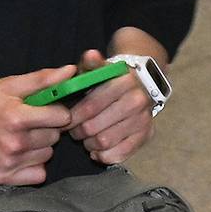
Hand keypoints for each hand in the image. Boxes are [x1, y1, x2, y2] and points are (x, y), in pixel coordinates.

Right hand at [0, 66, 76, 185]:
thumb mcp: (8, 84)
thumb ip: (42, 79)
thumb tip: (70, 71)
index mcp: (16, 117)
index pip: (61, 118)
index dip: (57, 111)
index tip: (46, 108)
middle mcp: (14, 143)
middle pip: (55, 137)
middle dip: (46, 127)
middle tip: (28, 121)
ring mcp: (8, 163)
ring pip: (47, 155)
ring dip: (40, 146)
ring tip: (21, 135)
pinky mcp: (3, 178)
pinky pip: (38, 174)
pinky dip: (33, 164)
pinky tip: (19, 153)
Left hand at [66, 49, 153, 164]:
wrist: (139, 84)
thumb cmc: (109, 78)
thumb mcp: (98, 66)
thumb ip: (91, 63)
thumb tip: (91, 55)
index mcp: (124, 81)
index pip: (91, 105)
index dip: (73, 116)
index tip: (64, 119)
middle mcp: (137, 100)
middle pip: (95, 126)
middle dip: (78, 131)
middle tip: (72, 131)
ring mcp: (143, 119)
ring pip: (105, 142)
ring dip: (89, 144)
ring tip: (84, 138)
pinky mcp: (146, 134)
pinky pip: (121, 153)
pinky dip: (105, 156)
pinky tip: (96, 150)